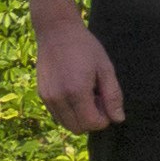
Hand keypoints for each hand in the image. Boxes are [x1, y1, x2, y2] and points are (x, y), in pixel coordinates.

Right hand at [33, 14, 123, 135]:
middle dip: (92, 119)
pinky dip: (69, 111)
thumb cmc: (86, 48)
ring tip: (87, 94)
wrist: (57, 32)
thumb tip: (118, 119)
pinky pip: (57, 114)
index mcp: (76, 91)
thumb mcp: (106, 69)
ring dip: (79, 116)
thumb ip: (113, 96)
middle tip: (98, 98)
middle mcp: (58, 98)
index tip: (107, 102)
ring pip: (66, 124)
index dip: (104, 119)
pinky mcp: (42, 94)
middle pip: (78, 128)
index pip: (92, 123)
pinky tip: (75, 92)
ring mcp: (47, 97)